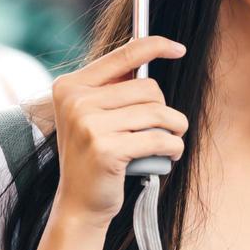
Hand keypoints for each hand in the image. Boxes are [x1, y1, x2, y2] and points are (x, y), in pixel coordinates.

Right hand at [49, 35, 188, 227]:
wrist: (79, 203)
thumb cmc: (96, 155)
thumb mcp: (95, 115)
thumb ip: (115, 87)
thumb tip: (150, 51)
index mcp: (70, 86)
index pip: (122, 56)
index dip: (155, 46)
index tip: (179, 48)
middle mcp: (75, 101)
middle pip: (149, 89)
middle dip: (164, 110)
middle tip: (162, 129)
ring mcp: (88, 125)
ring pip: (158, 113)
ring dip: (174, 129)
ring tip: (170, 142)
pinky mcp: (105, 149)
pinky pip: (159, 138)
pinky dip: (173, 148)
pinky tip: (169, 156)